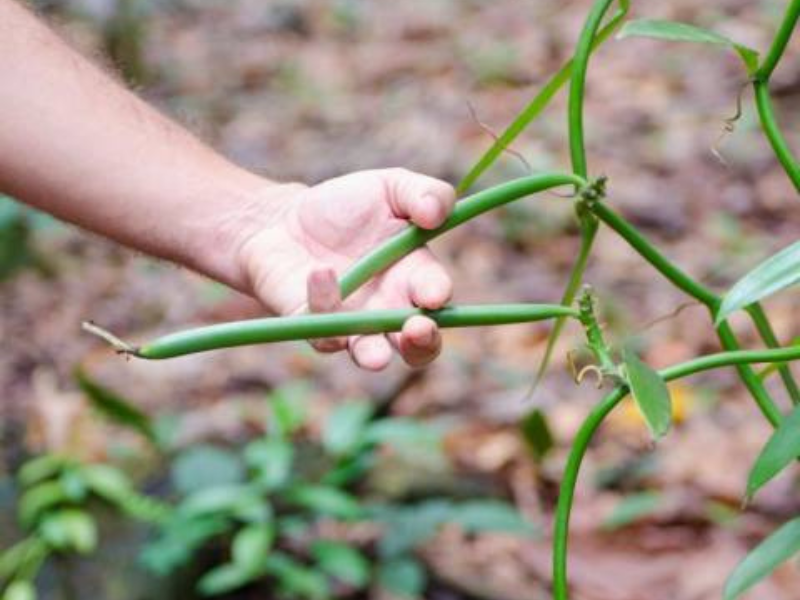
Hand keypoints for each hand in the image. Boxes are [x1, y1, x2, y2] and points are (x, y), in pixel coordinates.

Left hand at [236, 169, 455, 370]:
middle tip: (418, 331)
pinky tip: (320, 270)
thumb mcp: (390, 187)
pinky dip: (324, 301)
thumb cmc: (346, 206)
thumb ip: (424, 192)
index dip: (438, 297)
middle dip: (422, 344)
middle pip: (418, 345)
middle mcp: (390, 308)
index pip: (436, 297)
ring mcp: (353, 324)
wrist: (283, 220)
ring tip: (375, 356)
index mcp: (416, 276)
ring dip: (374, 356)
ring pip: (371, 355)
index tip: (432, 293)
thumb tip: (436, 212)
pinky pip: (323, 330)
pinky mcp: (315, 328)